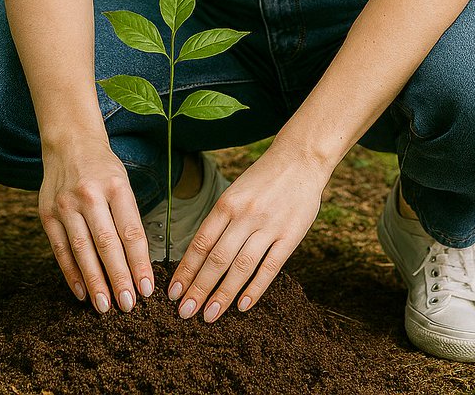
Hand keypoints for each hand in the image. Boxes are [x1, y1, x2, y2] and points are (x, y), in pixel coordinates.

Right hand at [38, 137, 154, 313]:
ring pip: (82, 250)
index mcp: (116, 186)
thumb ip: (128, 218)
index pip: (131, 231)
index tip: (147, 289)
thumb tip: (138, 263)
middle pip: (107, 243)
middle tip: (128, 305)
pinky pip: (60, 250)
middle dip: (119, 277)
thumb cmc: (103, 168)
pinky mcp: (47, 214)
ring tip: (105, 306)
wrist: (69, 142)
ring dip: (95, 282)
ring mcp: (65, 204)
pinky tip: (82, 293)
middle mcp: (89, 195)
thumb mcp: (122, 183)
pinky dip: (71, 274)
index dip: (139, 263)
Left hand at [166, 146, 326, 323]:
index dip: (186, 270)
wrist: (301, 159)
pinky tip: (243, 306)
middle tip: (185, 312)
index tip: (174, 292)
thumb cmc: (263, 178)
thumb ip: (221, 220)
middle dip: (199, 288)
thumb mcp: (235, 191)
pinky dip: (255, 288)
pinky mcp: (290, 235)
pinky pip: (270, 267)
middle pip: (217, 258)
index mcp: (227, 203)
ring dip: (223, 294)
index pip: (201, 243)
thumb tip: (199, 256)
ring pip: (241, 267)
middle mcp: (245, 215)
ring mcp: (269, 226)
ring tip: (209, 315)